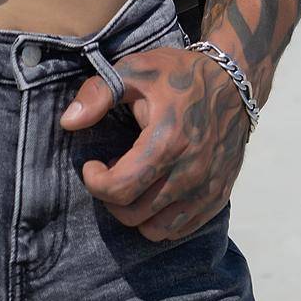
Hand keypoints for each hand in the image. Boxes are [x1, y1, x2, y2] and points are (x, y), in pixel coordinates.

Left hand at [59, 45, 249, 240]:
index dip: (95, 181)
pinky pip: (181, 229)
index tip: (92, 164)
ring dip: (136, 212)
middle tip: (111, 171)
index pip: (120, 189)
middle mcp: (191, 172)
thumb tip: (68, 123)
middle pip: (133, 214)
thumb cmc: (178, 75)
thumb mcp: (135, 70)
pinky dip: (161, 219)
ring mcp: (207, 188)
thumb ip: (98, 94)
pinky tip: (156, 190)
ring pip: (156, 230)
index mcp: (168, 141)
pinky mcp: (219, 196)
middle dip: (111, 197)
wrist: (233, 82)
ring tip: (134, 181)